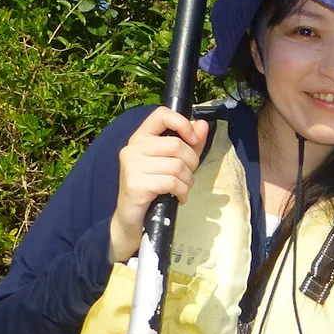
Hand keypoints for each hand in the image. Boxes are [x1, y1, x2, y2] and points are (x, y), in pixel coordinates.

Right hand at [110, 107, 209, 262]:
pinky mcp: (135, 184)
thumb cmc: (154, 187)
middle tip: (188, 176)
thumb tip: (202, 124)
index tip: (193, 140)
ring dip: (188, 180)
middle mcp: (132, 148)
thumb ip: (189, 143)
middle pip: (176, 145)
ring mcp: (131, 166)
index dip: (182, 124)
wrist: (132, 219)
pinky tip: (178, 197)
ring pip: (177, 165)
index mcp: (140, 137)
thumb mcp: (174, 162)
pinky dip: (182, 191)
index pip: (162, 114)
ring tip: (183, 188)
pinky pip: (171, 182)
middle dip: (191, 162)